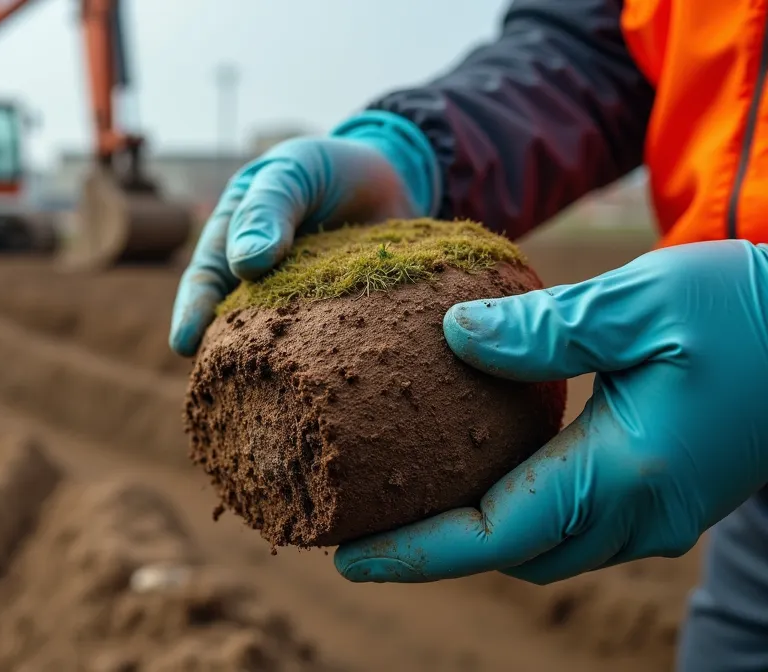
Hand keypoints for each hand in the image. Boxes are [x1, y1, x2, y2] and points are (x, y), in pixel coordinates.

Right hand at [168, 111, 438, 356]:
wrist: (398, 174)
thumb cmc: (328, 168)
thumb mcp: (294, 172)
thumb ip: (269, 209)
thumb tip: (245, 264)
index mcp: (234, 240)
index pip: (206, 279)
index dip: (192, 312)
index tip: (184, 344)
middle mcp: (261, 278)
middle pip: (236, 320)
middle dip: (227, 351)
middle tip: (221, 382)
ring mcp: (301, 301)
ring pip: (281, 337)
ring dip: (277, 359)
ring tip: (272, 391)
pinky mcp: (342, 316)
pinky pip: (330, 339)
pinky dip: (328, 354)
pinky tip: (332, 373)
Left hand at [335, 240, 767, 584]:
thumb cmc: (745, 308)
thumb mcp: (639, 302)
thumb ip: (542, 328)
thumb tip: (451, 336)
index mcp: (624, 474)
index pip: (491, 536)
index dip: (412, 551)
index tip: (344, 553)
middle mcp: (640, 515)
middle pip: (510, 555)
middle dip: (431, 551)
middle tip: (360, 521)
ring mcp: (660, 518)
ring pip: (544, 550)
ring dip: (474, 537)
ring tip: (407, 501)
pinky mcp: (667, 502)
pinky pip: (574, 529)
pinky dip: (517, 516)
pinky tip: (480, 473)